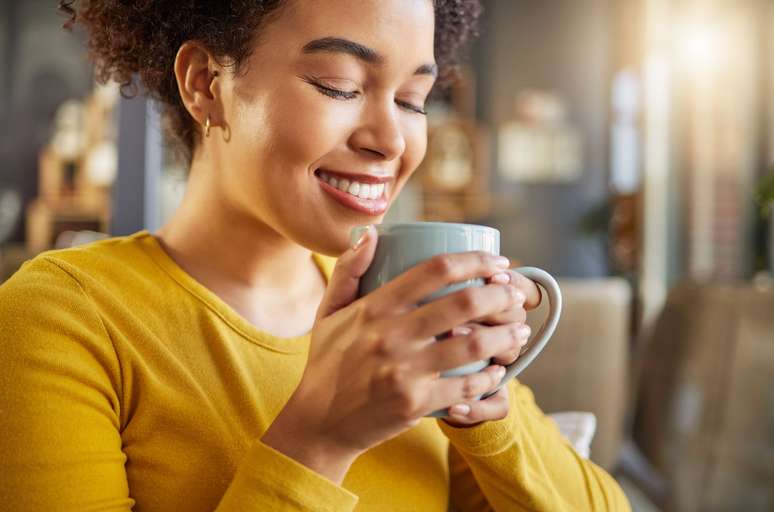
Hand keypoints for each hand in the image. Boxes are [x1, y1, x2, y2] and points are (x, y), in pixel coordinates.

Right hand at [261, 227, 523, 483]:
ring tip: (518, 331)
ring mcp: (405, 370)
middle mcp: (391, 335)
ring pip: (475, 345)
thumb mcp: (329, 312)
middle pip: (464, 303)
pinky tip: (498, 371)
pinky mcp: (415, 403)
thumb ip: (349, 270)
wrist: (319, 423)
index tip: (497, 263)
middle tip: (514, 295)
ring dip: (506, 335)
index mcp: (374, 308)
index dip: (475, 261)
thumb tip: (372, 233)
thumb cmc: (328, 363)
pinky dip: (490, 378)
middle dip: (501, 294)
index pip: (434, 270)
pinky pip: (467, 387)